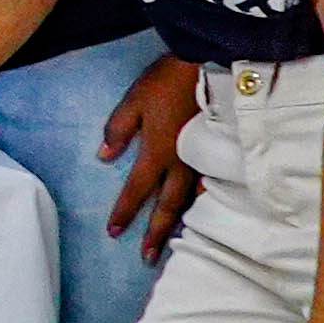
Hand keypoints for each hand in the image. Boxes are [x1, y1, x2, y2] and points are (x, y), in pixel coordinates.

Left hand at [98, 51, 204, 255]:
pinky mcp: (219, 152)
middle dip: (155, 232)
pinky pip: (210, 185)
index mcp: (157, 153)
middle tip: (146, 257)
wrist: (212, 64)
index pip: (136, 190)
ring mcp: (204, 160)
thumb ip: (118, 130)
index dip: (125, 212)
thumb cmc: (168, 81)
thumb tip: (104, 157)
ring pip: (191, 200)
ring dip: (180, 223)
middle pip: (167, 206)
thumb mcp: (134, 101)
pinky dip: (204, 202)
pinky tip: (204, 210)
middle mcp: (181, 164)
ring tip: (173, 243)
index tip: (114, 232)